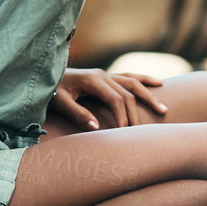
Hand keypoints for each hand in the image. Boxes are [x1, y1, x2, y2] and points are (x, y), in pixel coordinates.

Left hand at [50, 68, 167, 129]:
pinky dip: (144, 80)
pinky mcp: (106, 75)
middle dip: (137, 112)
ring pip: (134, 82)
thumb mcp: (59, 102)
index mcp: (92, 79)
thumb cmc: (50, 90)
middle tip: (144, 131)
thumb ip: (77, 114)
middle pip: (128, 92)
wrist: (43, 73)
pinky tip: (158, 84)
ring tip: (163, 109)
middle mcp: (102, 74)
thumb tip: (97, 128)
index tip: (126, 132)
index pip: (115, 99)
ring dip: (149, 95)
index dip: (123, 116)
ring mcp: (105, 73)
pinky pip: (130, 76)